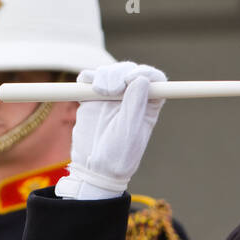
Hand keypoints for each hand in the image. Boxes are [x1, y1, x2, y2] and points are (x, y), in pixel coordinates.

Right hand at [55, 62, 165, 198]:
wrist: (93, 168)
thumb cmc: (117, 156)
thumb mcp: (129, 132)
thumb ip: (135, 105)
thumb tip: (142, 79)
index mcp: (147, 107)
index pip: (155, 80)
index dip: (146, 72)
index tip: (132, 78)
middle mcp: (131, 99)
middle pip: (129, 71)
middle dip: (119, 73)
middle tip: (110, 90)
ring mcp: (111, 97)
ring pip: (109, 72)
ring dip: (103, 75)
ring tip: (99, 91)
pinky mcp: (92, 98)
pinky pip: (89, 79)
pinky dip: (87, 78)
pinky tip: (85, 83)